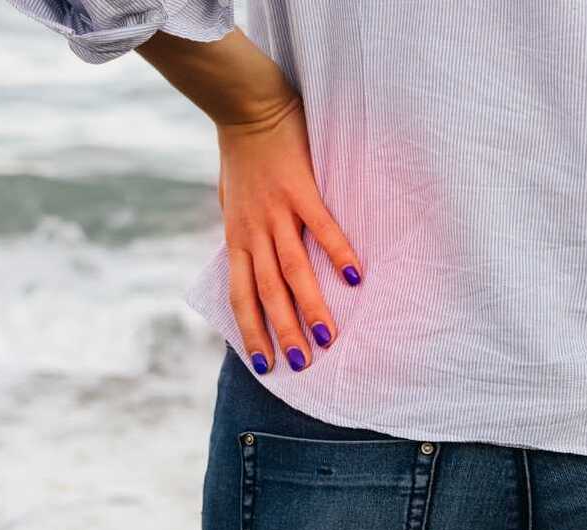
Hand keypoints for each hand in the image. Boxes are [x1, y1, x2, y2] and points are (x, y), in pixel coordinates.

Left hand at [217, 94, 363, 373]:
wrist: (245, 108)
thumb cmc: (241, 156)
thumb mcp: (231, 204)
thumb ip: (242, 235)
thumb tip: (248, 259)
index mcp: (237, 239)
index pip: (240, 297)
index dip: (251, 332)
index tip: (264, 365)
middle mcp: (254, 233)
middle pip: (268, 293)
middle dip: (283, 331)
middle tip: (303, 362)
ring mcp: (277, 213)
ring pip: (292, 270)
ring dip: (309, 305)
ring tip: (327, 336)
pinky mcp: (300, 190)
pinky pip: (321, 228)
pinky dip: (338, 253)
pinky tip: (355, 278)